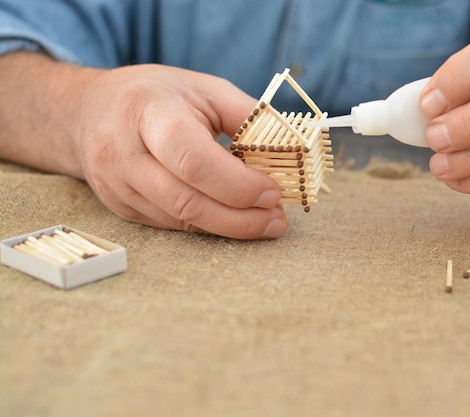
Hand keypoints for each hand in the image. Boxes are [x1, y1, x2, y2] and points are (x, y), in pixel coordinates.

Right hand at [0, 53, 285, 238]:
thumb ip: (247, 115)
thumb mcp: (203, 88)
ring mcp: (116, 186)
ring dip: (229, 228)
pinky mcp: (120, 208)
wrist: (86, 112)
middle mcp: (122, 153)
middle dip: (239, 218)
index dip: (237, 184)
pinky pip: (170, 225)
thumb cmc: (154, 96)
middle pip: (186, 201)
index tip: (273, 191)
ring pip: (179, 220)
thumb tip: (290, 148)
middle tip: (276, 220)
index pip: (193, 160)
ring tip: (265, 222)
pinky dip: (207, 225)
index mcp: (147, 113)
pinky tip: (232, 219)